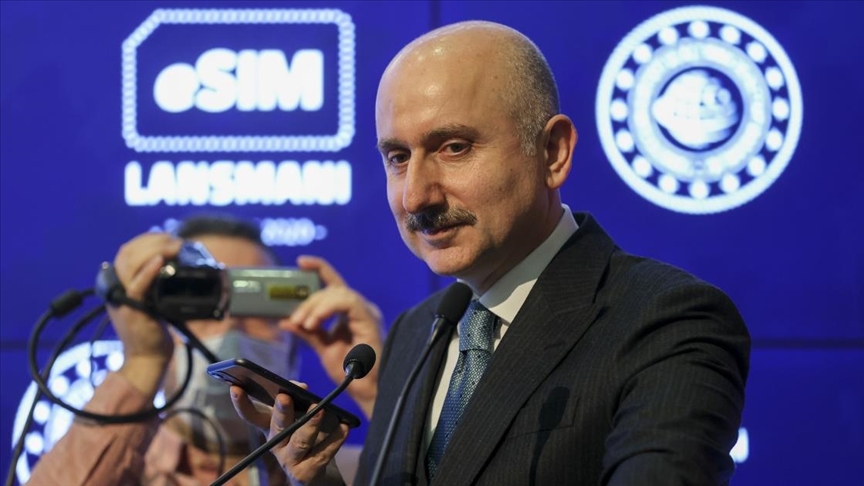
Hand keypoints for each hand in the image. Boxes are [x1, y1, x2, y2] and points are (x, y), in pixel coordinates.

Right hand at [109, 232, 182, 395]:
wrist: (148, 358)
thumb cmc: (154, 329)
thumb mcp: (152, 300)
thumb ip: (154, 283)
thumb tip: (171, 262)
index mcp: (119, 283)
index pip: (128, 250)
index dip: (148, 239)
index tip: (169, 237)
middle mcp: (116, 288)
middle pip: (128, 252)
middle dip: (154, 241)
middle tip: (177, 242)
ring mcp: (122, 298)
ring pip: (130, 263)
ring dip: (155, 249)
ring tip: (174, 247)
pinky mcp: (133, 310)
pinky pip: (137, 286)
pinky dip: (147, 271)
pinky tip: (160, 261)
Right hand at [230, 385, 348, 484]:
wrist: (313, 472)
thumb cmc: (304, 436)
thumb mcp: (297, 416)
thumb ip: (297, 398)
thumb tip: (301, 387)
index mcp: (270, 429)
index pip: (252, 415)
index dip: (242, 403)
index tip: (236, 387)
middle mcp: (276, 445)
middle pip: (278, 427)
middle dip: (281, 411)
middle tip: (285, 396)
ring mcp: (290, 461)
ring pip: (300, 442)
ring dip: (310, 424)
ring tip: (321, 410)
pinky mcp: (306, 473)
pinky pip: (323, 454)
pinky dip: (335, 440)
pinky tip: (344, 427)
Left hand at [282, 256, 382, 417]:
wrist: (365, 390)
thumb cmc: (350, 373)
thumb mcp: (323, 348)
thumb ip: (308, 333)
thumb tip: (286, 321)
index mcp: (350, 313)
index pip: (334, 284)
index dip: (319, 268)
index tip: (301, 262)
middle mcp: (359, 309)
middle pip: (330, 290)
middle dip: (308, 302)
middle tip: (295, 320)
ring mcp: (366, 312)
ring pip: (338, 293)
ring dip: (316, 306)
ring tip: (305, 324)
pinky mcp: (369, 318)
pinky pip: (347, 301)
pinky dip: (327, 309)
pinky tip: (315, 322)